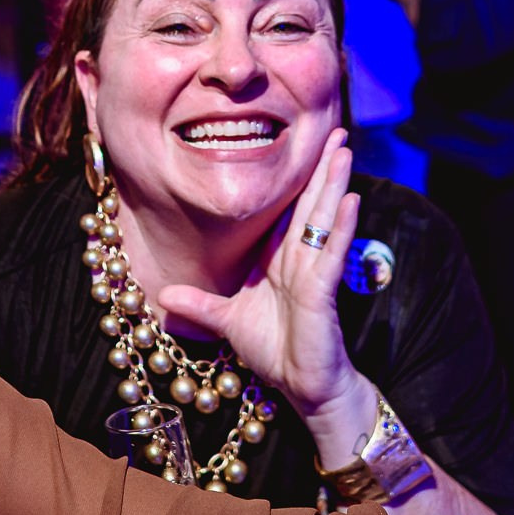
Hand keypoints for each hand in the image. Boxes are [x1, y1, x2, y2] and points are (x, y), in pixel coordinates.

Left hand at [156, 129, 379, 449]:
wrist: (303, 387)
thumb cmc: (276, 353)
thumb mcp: (228, 323)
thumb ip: (201, 306)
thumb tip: (163, 295)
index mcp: (280, 261)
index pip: (289, 210)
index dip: (297, 178)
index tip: (304, 144)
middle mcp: (300, 260)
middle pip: (312, 204)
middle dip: (322, 167)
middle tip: (337, 127)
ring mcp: (314, 273)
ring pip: (324, 220)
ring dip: (335, 184)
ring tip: (345, 149)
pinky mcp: (323, 293)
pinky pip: (330, 254)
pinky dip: (339, 227)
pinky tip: (349, 200)